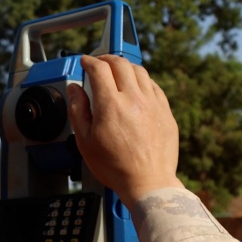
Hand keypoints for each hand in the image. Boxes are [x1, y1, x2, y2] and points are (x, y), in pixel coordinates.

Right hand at [67, 55, 182, 208]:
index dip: (89, 62)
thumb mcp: (85, 141)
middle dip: (106, 59)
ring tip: (118, 71)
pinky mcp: (166, 112)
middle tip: (99, 62)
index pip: (99, 69)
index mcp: (111, 105)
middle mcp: (134, 99)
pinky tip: (137, 87)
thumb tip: (75, 89)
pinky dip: (143, 81)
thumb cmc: (115, 167)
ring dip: (125, 67)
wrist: (148, 183)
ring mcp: (153, 104)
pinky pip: (154, 86)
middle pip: (120, 64)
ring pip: (140, 72)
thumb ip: (78, 110)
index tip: (85, 63)